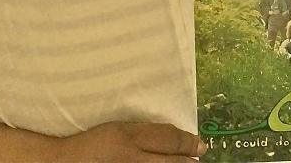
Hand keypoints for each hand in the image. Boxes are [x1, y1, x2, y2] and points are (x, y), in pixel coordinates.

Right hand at [55, 121, 206, 161]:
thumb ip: (143, 132)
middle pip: (172, 161)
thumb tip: (173, 137)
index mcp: (129, 138)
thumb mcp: (118, 130)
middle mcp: (132, 159)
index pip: (170, 140)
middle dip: (188, 160)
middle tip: (197, 157)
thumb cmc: (90, 145)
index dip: (189, 143)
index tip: (200, 145)